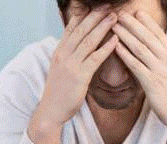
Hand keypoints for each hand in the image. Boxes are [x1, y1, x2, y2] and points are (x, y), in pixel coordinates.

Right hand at [30, 7, 121, 143]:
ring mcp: (71, 65)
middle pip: (81, 30)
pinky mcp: (80, 76)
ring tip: (115, 17)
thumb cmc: (58, 93)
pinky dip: (106, 48)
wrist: (51, 111)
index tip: (94, 6)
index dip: (83, 16)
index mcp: (59, 52)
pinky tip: (116, 40)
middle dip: (95, 16)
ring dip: (103, 27)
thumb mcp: (60, 70)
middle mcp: (63, 54)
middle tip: (108, 6)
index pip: (71, 28)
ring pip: (88, 41)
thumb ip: (68, 57)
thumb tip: (78, 48)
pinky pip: (95, 58)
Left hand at [111, 10, 166, 143]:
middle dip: (132, 24)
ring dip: (125, 35)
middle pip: (147, 37)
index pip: (158, 33)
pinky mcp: (151, 83)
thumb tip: (154, 44)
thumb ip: (164, 56)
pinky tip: (115, 46)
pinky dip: (124, 54)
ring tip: (114, 26)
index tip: (135, 12)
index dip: (146, 21)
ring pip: (140, 48)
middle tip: (120, 15)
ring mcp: (160, 71)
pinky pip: (135, 65)